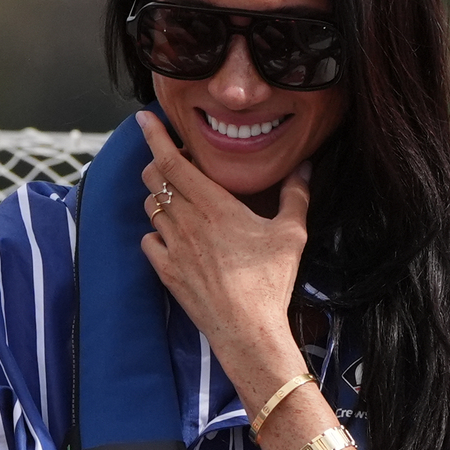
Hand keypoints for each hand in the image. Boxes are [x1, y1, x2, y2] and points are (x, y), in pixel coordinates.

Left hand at [135, 111, 308, 399]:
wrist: (248, 331)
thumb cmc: (270, 282)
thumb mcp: (291, 235)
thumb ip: (295, 196)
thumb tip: (305, 168)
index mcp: (214, 206)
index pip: (172, 160)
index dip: (155, 136)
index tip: (144, 118)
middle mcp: (186, 222)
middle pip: (154, 179)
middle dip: (157, 164)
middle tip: (173, 163)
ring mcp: (173, 248)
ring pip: (150, 208)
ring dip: (159, 198)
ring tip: (180, 200)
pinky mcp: (167, 272)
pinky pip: (148, 241)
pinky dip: (156, 233)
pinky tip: (174, 238)